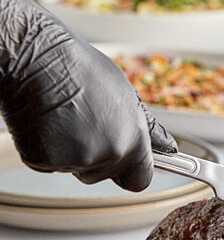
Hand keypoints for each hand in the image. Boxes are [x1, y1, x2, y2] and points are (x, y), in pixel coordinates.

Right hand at [0, 0, 176, 191]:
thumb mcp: (126, 95)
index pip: (141, 179)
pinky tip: (48, 122)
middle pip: (105, 174)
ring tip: (66, 117)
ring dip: (72, 151)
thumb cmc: (81, 71)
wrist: (38, 59)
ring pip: (77, 169)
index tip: (128, 166)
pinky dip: (47, 148)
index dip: (133, 173)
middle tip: (86, 125)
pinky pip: (49, 164)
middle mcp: (109, 152)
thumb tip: (168, 147)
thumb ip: (147, 128)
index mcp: (133, 138)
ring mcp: (77, 158)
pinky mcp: (45, 161)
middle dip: (98, 159)